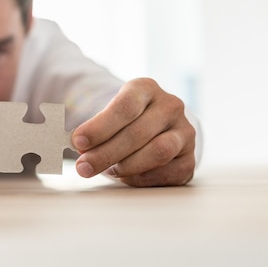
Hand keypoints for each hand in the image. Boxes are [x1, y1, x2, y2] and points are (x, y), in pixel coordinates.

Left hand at [72, 78, 195, 186]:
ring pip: (158, 151)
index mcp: (146, 88)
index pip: (125, 106)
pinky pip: (168, 172)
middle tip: (83, 167)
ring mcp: (184, 131)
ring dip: (127, 166)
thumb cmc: (124, 121)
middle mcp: (170, 106)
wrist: (154, 126)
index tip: (78, 142)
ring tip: (107, 171)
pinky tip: (126, 176)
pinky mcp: (190, 158)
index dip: (100, 126)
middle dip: (106, 153)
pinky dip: (143, 178)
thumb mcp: (108, 114)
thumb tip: (77, 148)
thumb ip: (94, 129)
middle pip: (138, 132)